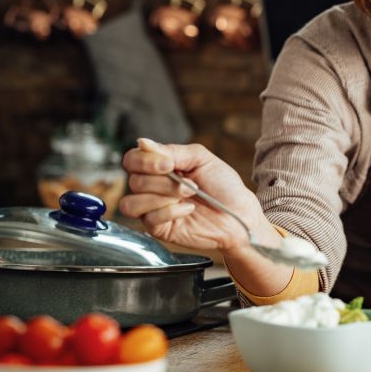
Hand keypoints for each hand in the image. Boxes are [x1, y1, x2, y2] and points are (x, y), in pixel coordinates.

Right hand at [119, 138, 264, 252]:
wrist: (238, 213)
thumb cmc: (223, 185)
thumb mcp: (201, 159)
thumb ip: (172, 151)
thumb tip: (142, 142)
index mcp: (159, 167)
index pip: (132, 160)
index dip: (145, 161)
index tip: (168, 165)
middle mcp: (152, 187)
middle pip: (134, 181)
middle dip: (164, 182)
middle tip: (190, 185)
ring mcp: (153, 209)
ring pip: (133, 202)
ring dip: (164, 197)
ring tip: (188, 196)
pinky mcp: (158, 228)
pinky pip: (148, 219)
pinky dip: (170, 212)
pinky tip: (188, 210)